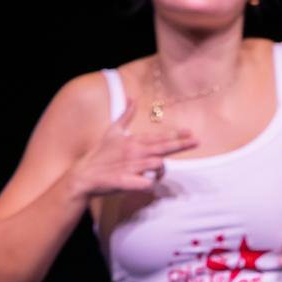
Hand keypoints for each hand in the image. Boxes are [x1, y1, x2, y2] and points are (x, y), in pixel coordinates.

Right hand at [66, 100, 195, 200]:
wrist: (83, 174)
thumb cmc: (101, 154)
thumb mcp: (112, 131)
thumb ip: (125, 115)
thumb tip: (131, 97)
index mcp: (132, 141)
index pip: (158, 137)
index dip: (175, 135)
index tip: (191, 132)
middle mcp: (133, 151)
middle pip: (162, 147)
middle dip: (180, 144)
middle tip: (197, 141)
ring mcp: (129, 166)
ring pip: (156, 165)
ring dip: (161, 170)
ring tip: (156, 174)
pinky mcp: (124, 180)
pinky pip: (145, 183)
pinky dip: (148, 183)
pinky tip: (146, 183)